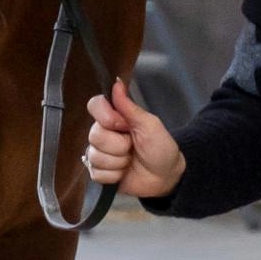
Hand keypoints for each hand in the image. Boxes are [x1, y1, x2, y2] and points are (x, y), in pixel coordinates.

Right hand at [85, 78, 185, 199]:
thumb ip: (129, 106)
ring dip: (119, 162)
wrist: (166, 177)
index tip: (123, 126)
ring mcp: (99, 154)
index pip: (94, 106)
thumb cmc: (161, 148)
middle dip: (119, 145)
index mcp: (115, 118)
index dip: (107, 118)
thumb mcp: (149, 124)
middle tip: (133, 147)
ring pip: (95, 156)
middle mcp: (104, 134)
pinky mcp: (99, 173)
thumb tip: (117, 83)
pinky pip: (97, 173)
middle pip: (95, 135)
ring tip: (130, 161)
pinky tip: (124, 172)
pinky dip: (115, 175)